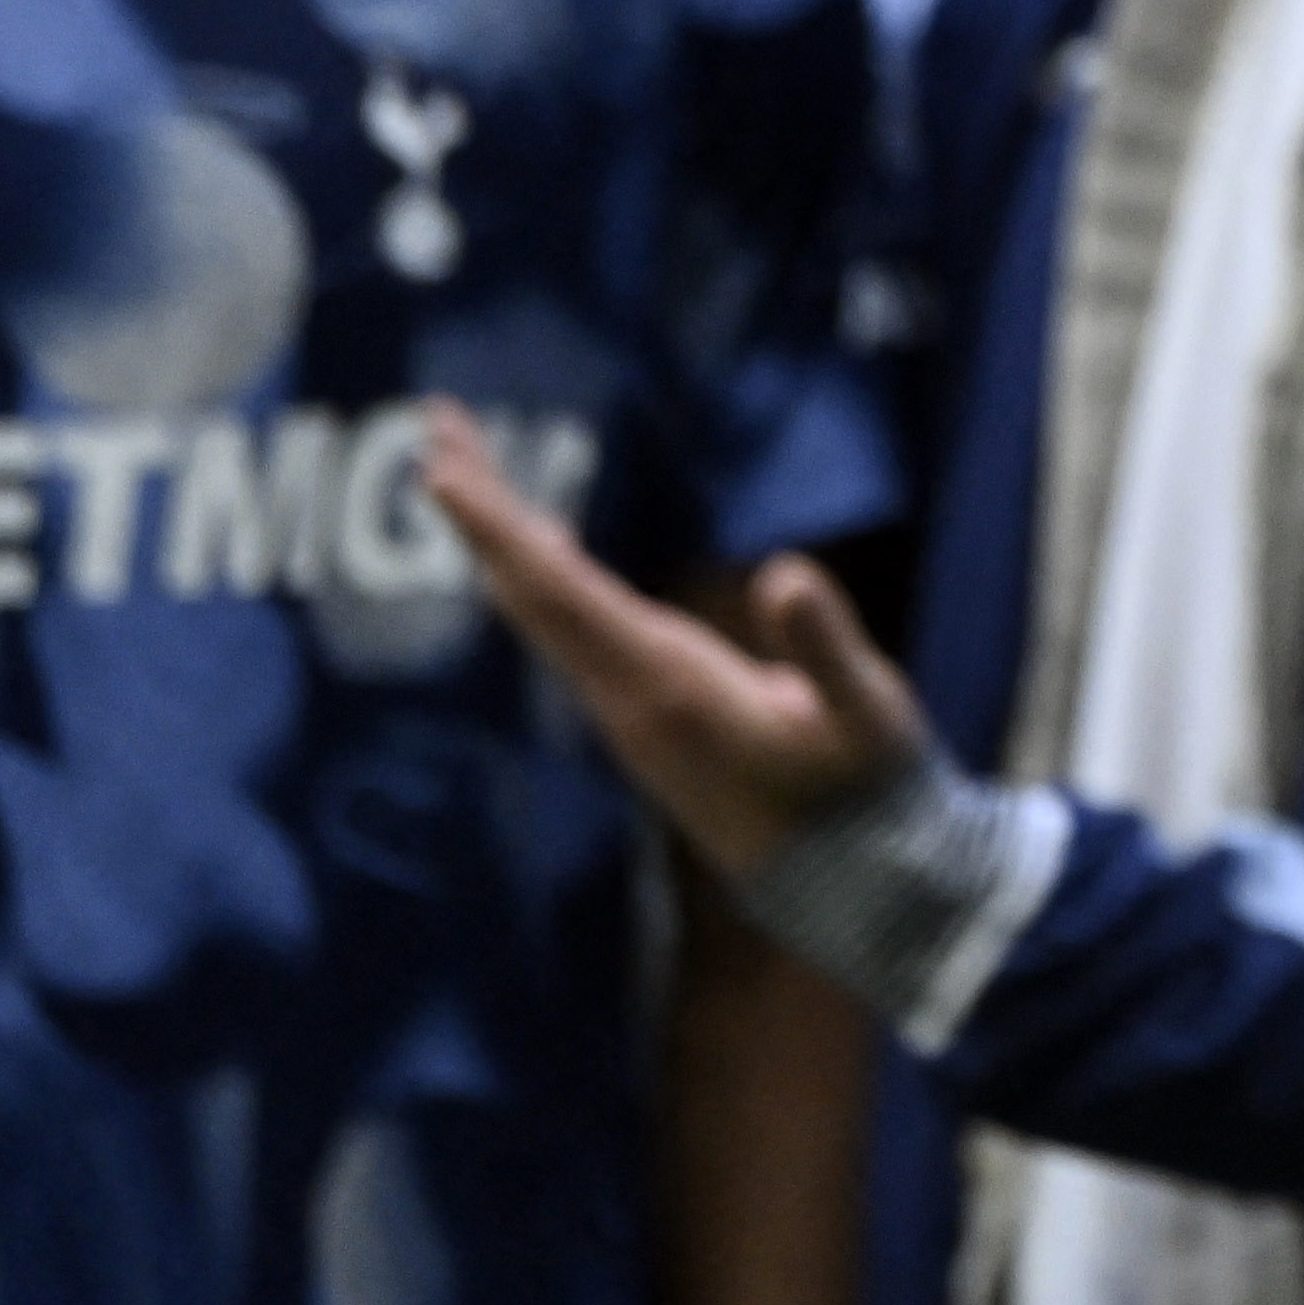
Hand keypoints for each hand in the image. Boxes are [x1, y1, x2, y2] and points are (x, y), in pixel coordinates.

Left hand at [427, 406, 927, 885]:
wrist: (845, 876)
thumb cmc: (865, 787)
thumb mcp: (868, 712)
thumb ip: (825, 648)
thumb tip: (785, 574)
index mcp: (667, 686)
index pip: (561, 594)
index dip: (500, 531)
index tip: (439, 471)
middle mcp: (626, 696)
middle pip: (529, 594)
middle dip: (483, 513)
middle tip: (435, 428)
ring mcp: (628, 709)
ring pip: (540, 612)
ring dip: (503, 539)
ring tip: (468, 469)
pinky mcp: (644, 713)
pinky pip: (567, 629)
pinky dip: (540, 573)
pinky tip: (540, 548)